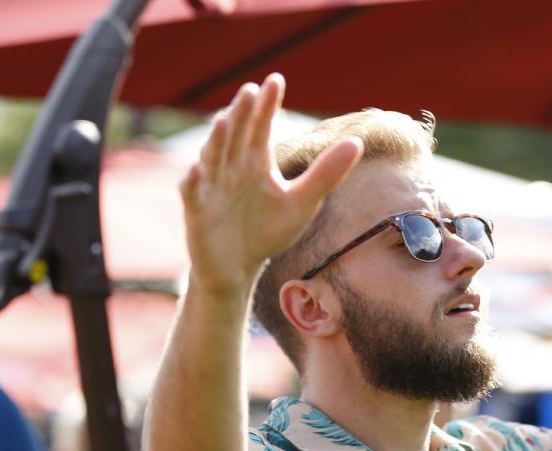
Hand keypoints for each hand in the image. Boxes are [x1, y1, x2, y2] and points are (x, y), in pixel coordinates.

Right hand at [180, 72, 363, 298]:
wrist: (240, 268)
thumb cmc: (267, 231)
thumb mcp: (303, 202)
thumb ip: (326, 174)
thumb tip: (357, 142)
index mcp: (255, 160)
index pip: (261, 126)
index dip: (268, 105)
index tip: (276, 80)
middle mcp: (231, 167)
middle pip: (236, 135)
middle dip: (242, 114)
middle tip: (251, 90)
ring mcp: (212, 187)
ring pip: (213, 158)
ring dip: (217, 140)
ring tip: (224, 120)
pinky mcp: (198, 212)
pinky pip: (194, 194)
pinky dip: (194, 182)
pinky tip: (199, 169)